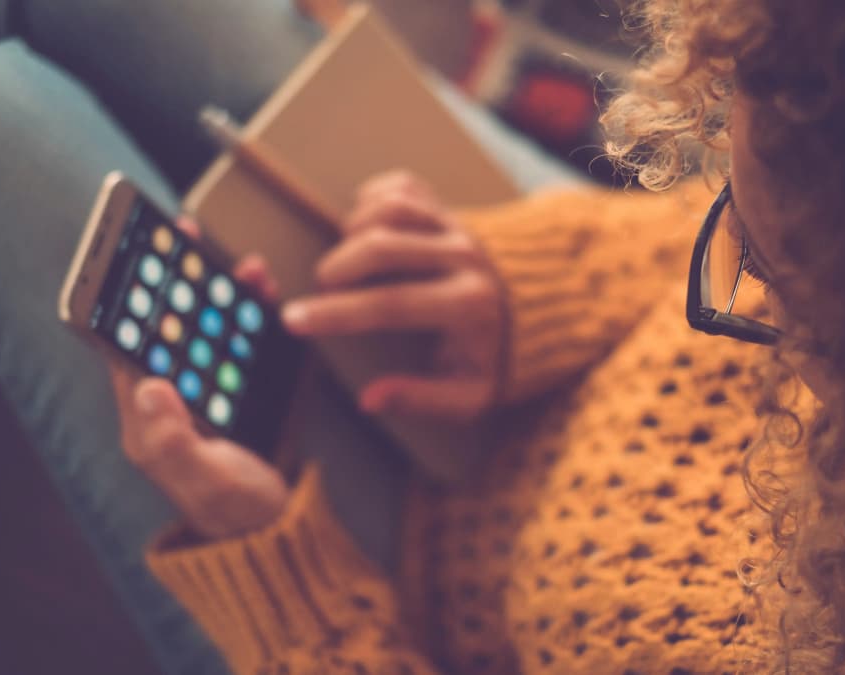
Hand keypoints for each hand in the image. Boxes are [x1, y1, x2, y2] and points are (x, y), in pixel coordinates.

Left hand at [112, 220, 288, 539]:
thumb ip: (176, 439)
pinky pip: (241, 341)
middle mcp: (171, 397)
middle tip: (185, 234)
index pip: (127, 346)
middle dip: (176, 279)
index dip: (128, 301)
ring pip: (206, 328)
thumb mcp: (205, 479)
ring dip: (221, 291)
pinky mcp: (239, 389)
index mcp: (147, 416)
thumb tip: (149, 385)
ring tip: (242, 263)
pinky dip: (252, 312)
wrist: (275, 528)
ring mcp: (207, 391)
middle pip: (168, 327)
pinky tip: (264, 293)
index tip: (133, 259)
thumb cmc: (234, 509)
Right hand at [280, 171, 505, 420]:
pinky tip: (365, 228)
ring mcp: (458, 226)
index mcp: (470, 305)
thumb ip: (422, 399)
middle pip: (383, 247)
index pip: (390, 305)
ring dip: (353, 231)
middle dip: (337, 268)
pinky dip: (372, 201)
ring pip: (390, 209)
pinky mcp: (451, 208)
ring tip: (346, 262)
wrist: (549, 303)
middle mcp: (465, 257)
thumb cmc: (501, 353)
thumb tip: (370, 399)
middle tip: (322, 290)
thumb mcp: (472, 394)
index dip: (336, 314)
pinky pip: (403, 188)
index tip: (295, 319)